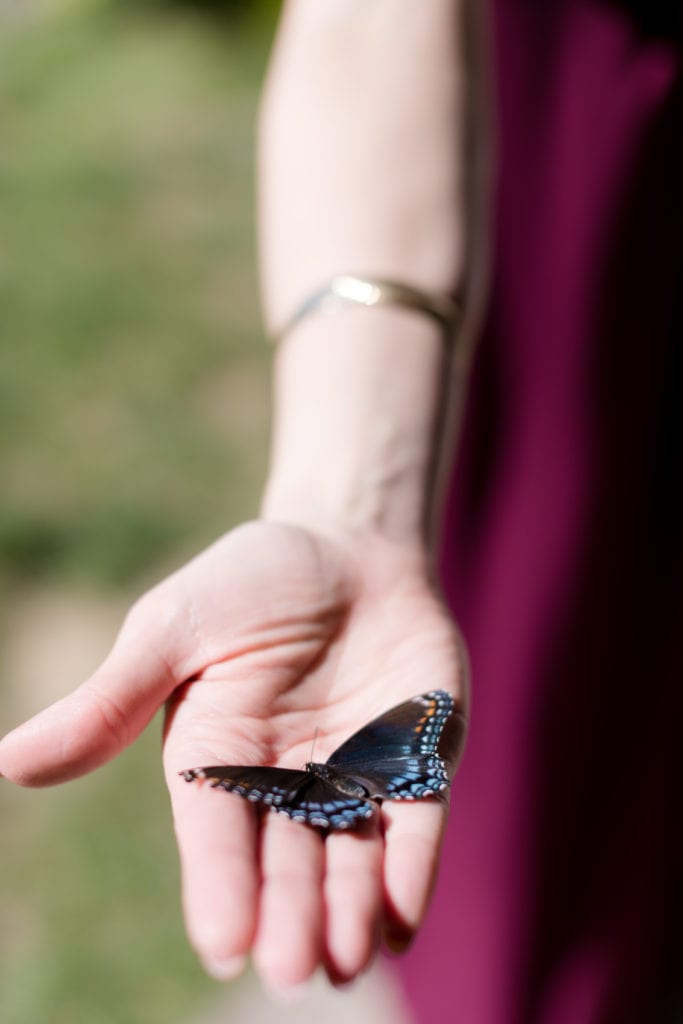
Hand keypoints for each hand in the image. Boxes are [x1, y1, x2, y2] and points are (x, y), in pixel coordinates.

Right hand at [0, 520, 466, 992]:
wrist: (347, 546)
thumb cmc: (251, 581)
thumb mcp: (175, 625)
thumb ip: (113, 699)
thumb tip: (9, 764)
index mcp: (215, 755)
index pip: (214, 830)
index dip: (220, 884)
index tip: (224, 943)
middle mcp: (284, 781)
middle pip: (285, 857)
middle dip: (288, 912)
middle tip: (290, 968)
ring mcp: (354, 774)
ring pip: (349, 855)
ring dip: (348, 908)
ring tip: (346, 958)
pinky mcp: (416, 760)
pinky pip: (417, 822)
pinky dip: (411, 869)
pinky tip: (402, 918)